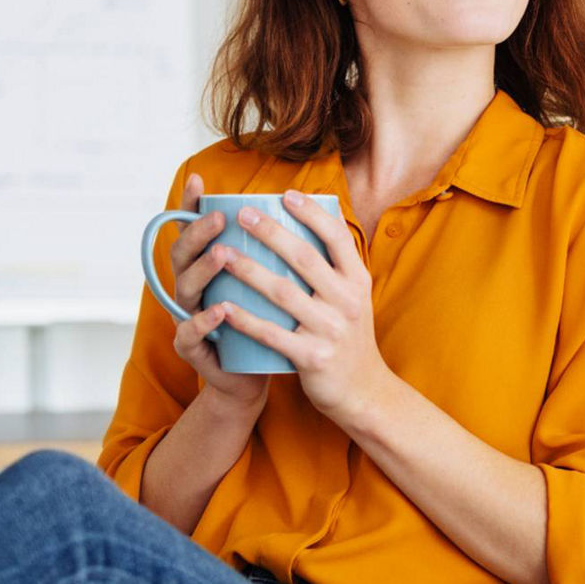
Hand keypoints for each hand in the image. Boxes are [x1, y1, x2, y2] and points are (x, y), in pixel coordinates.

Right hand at [167, 172, 270, 412]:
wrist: (257, 375)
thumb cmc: (269, 321)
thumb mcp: (274, 281)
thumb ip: (278, 250)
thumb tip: (307, 204)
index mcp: (210, 267)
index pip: (196, 231)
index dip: (191, 206)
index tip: (199, 180)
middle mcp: (195, 288)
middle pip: (184, 253)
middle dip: (198, 233)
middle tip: (221, 217)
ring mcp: (190, 317)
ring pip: (185, 289)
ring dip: (203, 270)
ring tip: (221, 254)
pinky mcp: (195, 350)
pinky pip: (191, 334)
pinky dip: (204, 321)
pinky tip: (221, 309)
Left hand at [216, 188, 393, 428]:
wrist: (363, 390)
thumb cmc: (349, 336)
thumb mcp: (354, 297)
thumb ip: (336, 267)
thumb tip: (315, 222)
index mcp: (358, 280)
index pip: (337, 237)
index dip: (312, 213)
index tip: (286, 195)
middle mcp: (347, 300)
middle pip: (305, 258)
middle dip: (271, 232)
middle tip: (242, 214)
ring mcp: (330, 329)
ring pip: (283, 292)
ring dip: (249, 270)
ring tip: (222, 254)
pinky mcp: (312, 357)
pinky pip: (272, 333)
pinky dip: (245, 319)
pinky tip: (222, 307)